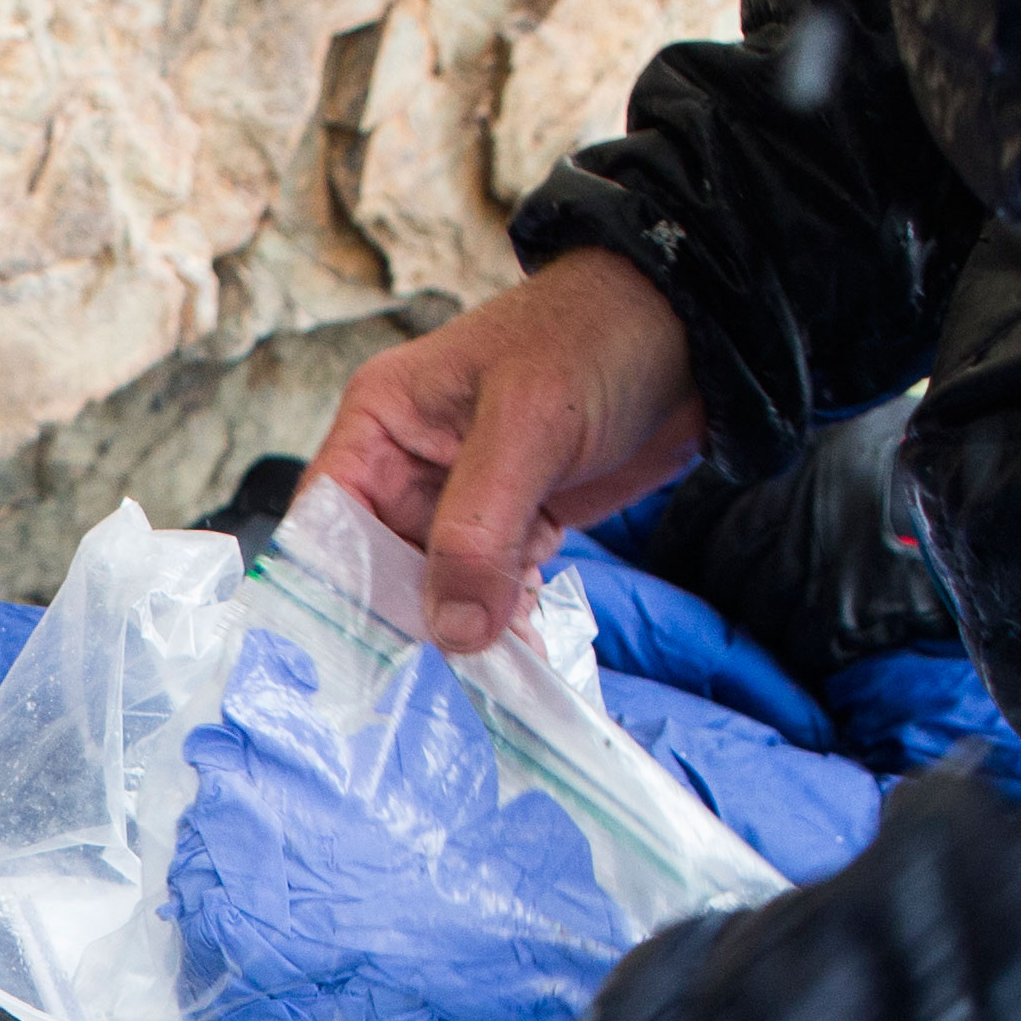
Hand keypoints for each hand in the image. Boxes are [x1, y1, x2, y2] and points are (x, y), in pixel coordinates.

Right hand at [306, 249, 705, 659]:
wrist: (695, 333)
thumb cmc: (597, 338)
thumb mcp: (527, 424)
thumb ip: (479, 530)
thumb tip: (452, 632)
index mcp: (383, 422)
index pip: (325, 520)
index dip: (329, 588)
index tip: (350, 658)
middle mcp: (409, 466)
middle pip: (377, 569)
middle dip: (404, 626)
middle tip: (425, 687)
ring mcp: (462, 501)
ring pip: (438, 589)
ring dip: (462, 635)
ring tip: (483, 686)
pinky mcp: (515, 526)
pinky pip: (493, 591)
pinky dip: (507, 626)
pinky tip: (522, 660)